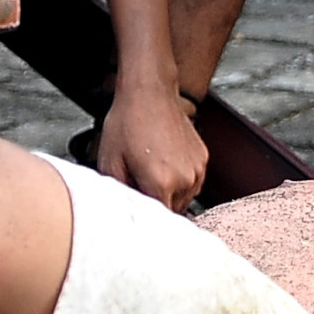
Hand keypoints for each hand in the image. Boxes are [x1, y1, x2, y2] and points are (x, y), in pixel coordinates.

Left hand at [100, 84, 207, 210]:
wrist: (149, 93)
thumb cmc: (128, 123)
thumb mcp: (110, 162)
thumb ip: (119, 194)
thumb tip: (122, 213)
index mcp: (161, 184)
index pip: (156, 220)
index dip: (143, 219)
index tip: (135, 215)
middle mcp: (185, 180)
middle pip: (170, 211)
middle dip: (154, 204)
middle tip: (138, 186)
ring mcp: (197, 169)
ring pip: (183, 199)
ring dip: (168, 194)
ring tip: (151, 172)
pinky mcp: (203, 159)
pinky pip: (192, 182)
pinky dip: (179, 180)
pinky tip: (163, 163)